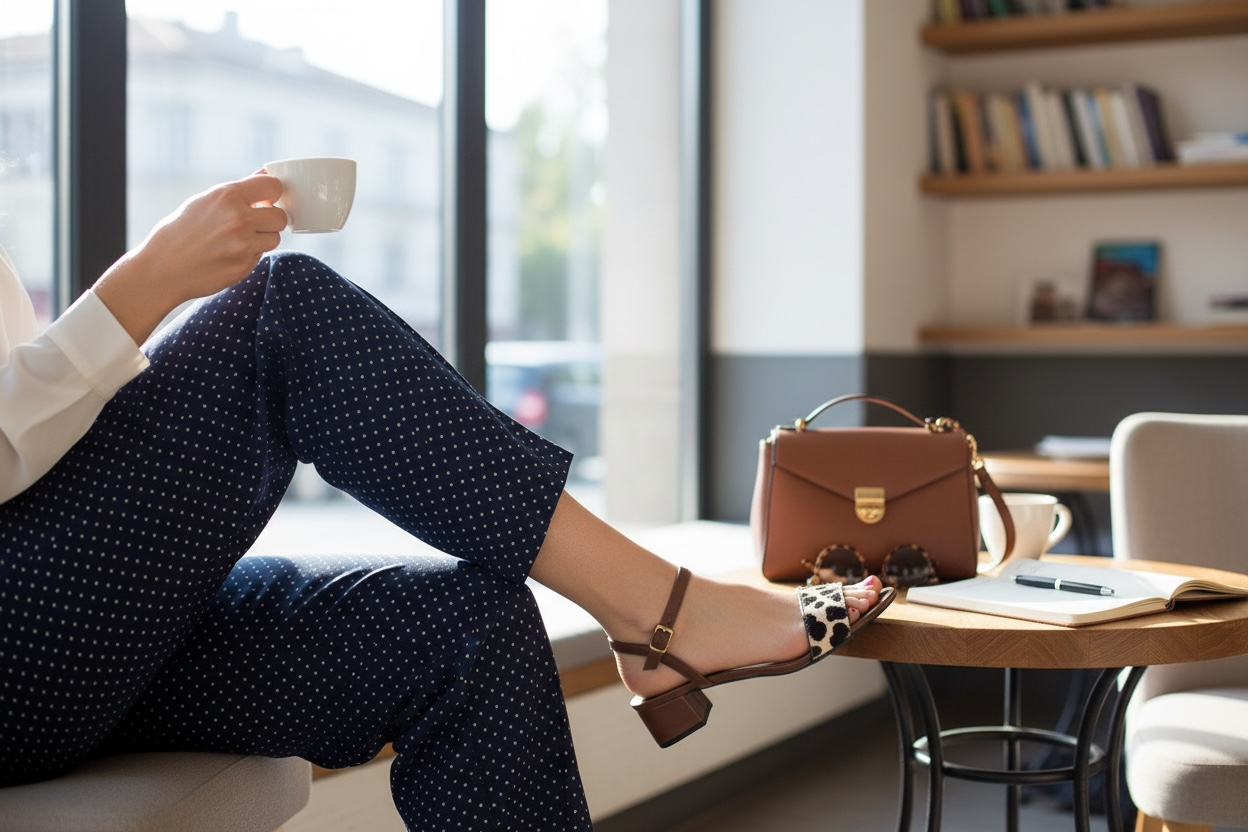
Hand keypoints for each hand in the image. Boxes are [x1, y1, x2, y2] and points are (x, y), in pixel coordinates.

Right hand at [93, 175, 286, 344]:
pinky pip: (261, 256)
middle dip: (271, 220)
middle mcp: (237, 218)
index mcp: (227, 196)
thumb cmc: (181, 230)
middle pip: (280, 216)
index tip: (265, 200)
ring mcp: (242, 245)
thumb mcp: (206, 201)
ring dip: (263, 239)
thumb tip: (266, 173)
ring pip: (275, 238)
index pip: (274, 186)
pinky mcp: (243, 266)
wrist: (162, 267)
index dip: (273, 194)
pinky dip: (250, 255)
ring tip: (238, 240)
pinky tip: (229, 254)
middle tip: (254, 224)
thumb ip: (239, 190)